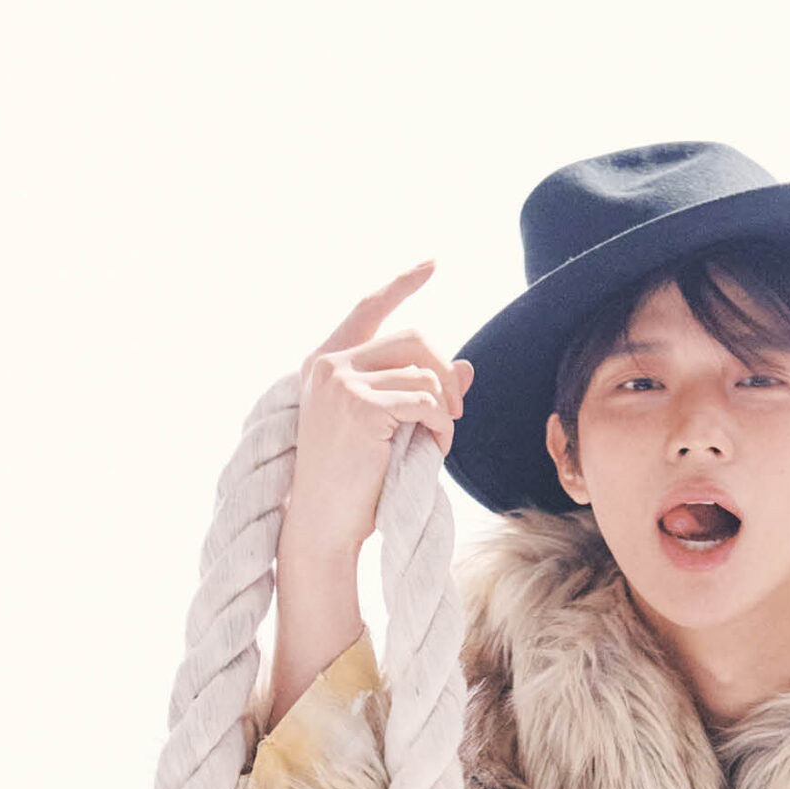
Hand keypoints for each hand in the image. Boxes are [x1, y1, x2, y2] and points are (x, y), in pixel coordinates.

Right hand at [286, 263, 474, 555]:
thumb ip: (420, 394)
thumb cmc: (353, 485)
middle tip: (454, 412)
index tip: (431, 262)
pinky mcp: (359, 405)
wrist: (323, 526)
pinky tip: (434, 449)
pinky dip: (442, 426)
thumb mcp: (389, 430)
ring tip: (437, 442)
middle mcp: (327, 364)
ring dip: (445, 410)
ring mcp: (339, 382)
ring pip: (425, 372)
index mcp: (325, 364)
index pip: (367, 309)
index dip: (401, 284)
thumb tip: (466, 366)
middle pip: (413, 338)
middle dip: (445, 373)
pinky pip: (427, 400)